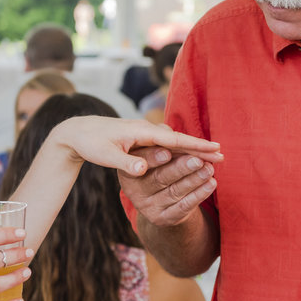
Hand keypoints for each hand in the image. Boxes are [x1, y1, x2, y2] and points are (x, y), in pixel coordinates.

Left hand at [50, 116, 221, 176]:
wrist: (77, 131)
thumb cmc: (91, 143)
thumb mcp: (106, 156)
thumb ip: (126, 163)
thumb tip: (143, 170)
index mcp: (142, 132)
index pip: (175, 140)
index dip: (196, 146)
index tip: (216, 150)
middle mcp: (146, 129)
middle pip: (179, 139)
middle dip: (200, 147)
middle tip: (223, 156)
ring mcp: (144, 131)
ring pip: (173, 140)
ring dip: (191, 147)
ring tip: (210, 156)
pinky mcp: (140, 136)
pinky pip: (165, 142)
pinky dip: (178, 147)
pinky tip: (185, 154)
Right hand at [118, 145, 217, 227]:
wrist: (160, 201)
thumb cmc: (159, 167)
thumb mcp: (154, 154)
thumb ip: (160, 143)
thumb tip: (167, 130)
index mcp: (128, 171)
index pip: (142, 163)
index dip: (154, 157)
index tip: (168, 151)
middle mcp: (135, 191)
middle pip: (160, 178)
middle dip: (181, 168)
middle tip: (197, 160)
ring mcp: (148, 207)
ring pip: (174, 191)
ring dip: (194, 179)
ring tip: (209, 169)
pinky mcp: (162, 219)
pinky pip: (183, 207)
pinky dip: (199, 195)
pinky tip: (211, 184)